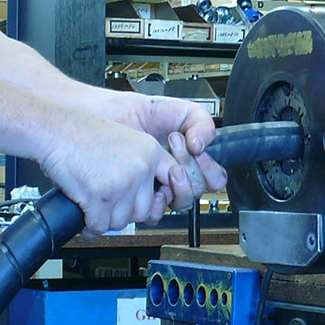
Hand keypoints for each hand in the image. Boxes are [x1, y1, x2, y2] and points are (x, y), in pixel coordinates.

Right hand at [37, 113, 192, 236]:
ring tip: (96, 210)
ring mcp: (121, 183)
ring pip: (122, 221)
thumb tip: (146, 195)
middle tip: (111, 207)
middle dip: (125, 213)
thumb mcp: (124, 139)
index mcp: (150, 151)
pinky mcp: (100, 196)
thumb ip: (140, 163)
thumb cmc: (80, 133)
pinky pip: (100, 225)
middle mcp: (140, 167)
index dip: (159, 198)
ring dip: (106, 220)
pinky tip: (86, 218)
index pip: (172, 183)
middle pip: (144, 211)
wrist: (54, 128)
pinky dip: (90, 226)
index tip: (151, 203)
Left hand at [101, 93, 228, 194]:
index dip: (210, 168)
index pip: (214, 178)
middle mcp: (179, 176)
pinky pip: (157, 214)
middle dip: (189, 165)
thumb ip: (201, 123)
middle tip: (175, 141)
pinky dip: (158, 202)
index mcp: (193, 159)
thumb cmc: (141, 113)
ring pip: (182, 203)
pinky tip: (151, 183)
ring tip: (164, 162)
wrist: (109, 117)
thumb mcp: (181, 110)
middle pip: (199, 189)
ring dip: (178, 184)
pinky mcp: (142, 196)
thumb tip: (202, 146)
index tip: (197, 148)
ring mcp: (161, 187)